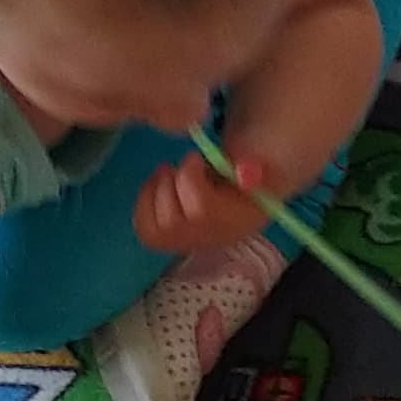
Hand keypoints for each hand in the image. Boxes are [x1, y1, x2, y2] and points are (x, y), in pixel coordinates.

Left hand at [132, 144, 278, 257]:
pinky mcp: (168, 242)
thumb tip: (243, 172)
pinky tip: (155, 185)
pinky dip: (143, 203)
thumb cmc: (244, 185)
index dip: (189, 177)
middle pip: (172, 222)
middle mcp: (208, 239)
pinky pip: (145, 229)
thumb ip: (253, 169)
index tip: (194, 157)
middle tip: (175, 167)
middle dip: (167, 186)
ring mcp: (186, 243)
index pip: (200, 209)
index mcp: (232, 222)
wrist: (241, 206)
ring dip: (153, 194)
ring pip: (154, 228)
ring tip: (165, 174)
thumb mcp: (257, 172)